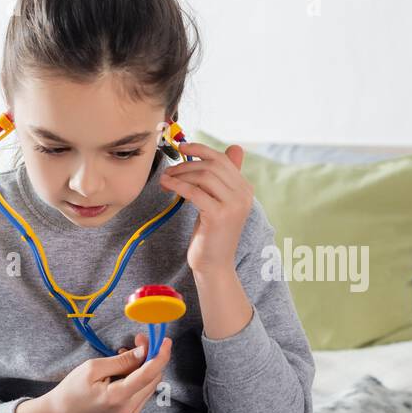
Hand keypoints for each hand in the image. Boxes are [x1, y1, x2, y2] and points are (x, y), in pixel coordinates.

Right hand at [17, 332, 171, 412]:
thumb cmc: (72, 390)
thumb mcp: (93, 368)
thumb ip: (122, 361)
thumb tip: (144, 352)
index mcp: (118, 397)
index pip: (149, 374)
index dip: (160, 355)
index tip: (165, 340)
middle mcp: (129, 409)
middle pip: (153, 378)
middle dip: (150, 356)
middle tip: (137, 340)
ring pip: (150, 384)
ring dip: (143, 366)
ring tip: (123, 354)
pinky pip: (142, 391)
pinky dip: (138, 377)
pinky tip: (124, 369)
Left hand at [159, 142, 252, 273]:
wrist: (214, 264)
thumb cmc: (211, 233)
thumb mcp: (218, 201)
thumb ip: (222, 178)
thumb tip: (235, 148)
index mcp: (245, 189)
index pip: (223, 159)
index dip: (201, 149)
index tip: (182, 148)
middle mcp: (244, 195)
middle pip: (212, 165)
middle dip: (187, 164)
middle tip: (169, 170)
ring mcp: (234, 205)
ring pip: (204, 176)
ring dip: (180, 174)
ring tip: (166, 180)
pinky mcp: (219, 215)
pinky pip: (195, 192)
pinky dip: (178, 185)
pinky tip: (166, 185)